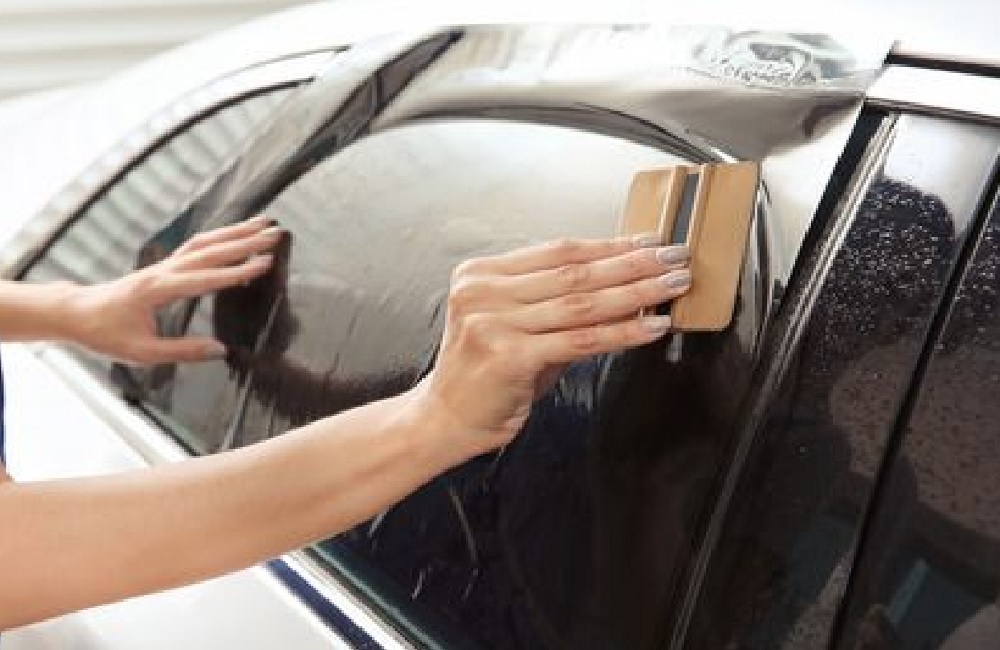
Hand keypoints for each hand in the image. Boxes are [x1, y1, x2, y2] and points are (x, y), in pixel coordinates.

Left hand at [66, 216, 282, 363]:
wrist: (76, 313)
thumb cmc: (104, 333)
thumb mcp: (142, 352)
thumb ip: (183, 352)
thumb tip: (220, 350)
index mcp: (158, 290)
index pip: (205, 279)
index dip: (236, 272)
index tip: (263, 264)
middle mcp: (164, 271)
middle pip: (210, 251)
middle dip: (245, 241)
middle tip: (274, 234)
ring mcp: (164, 265)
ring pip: (205, 242)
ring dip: (235, 232)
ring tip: (263, 224)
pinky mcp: (165, 266)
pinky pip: (197, 246)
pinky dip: (220, 237)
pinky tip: (236, 234)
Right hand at [411, 236, 691, 454]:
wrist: (445, 419)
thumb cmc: (485, 374)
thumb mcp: (518, 327)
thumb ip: (561, 306)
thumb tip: (626, 289)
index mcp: (482, 274)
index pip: (558, 251)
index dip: (608, 244)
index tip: (647, 240)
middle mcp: (484, 291)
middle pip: (574, 272)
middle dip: (632, 263)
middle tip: (674, 257)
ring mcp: (493, 322)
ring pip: (581, 303)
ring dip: (635, 293)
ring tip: (671, 285)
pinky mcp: (509, 356)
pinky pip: (580, 340)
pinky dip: (621, 333)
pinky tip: (651, 327)